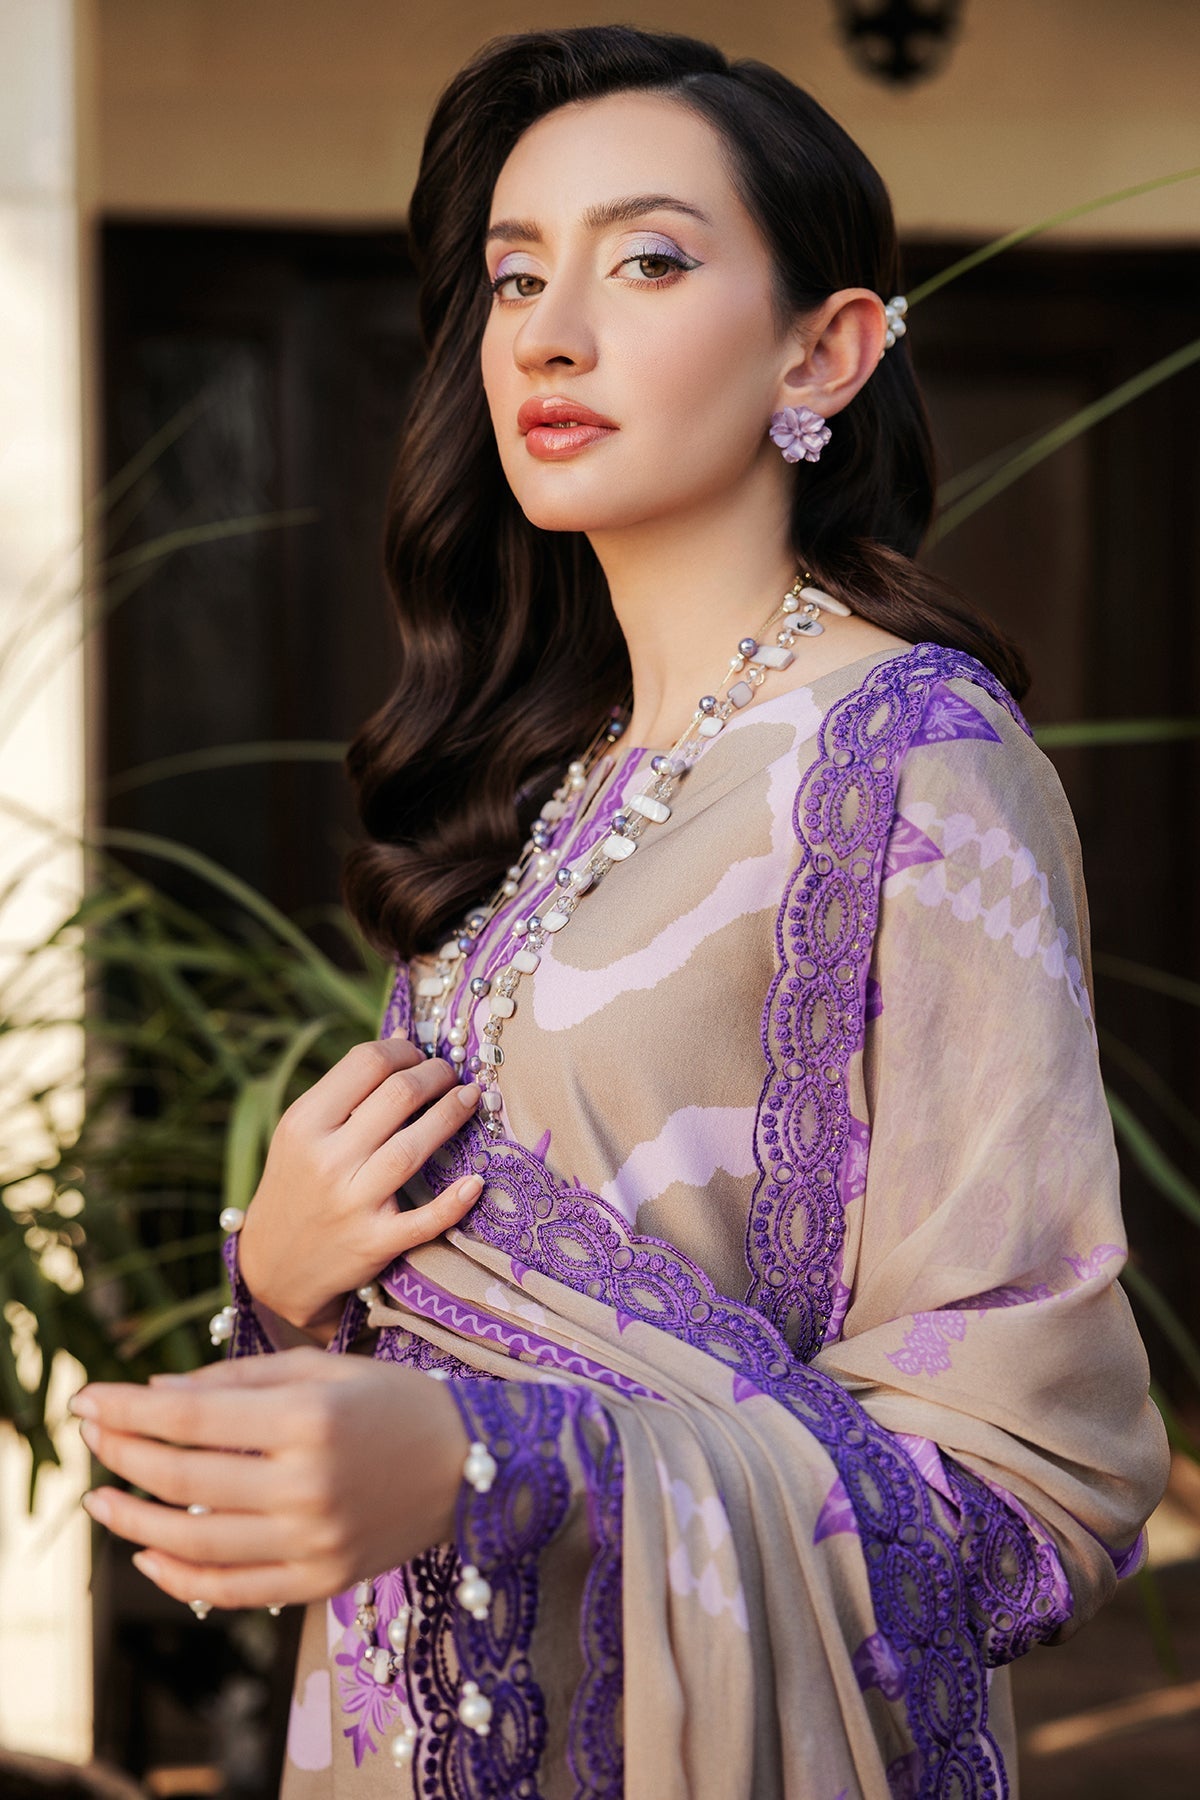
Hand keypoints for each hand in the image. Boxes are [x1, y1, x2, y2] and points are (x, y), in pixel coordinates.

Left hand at [70, 1350, 470, 1609]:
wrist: (472, 1464)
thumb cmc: (393, 1402)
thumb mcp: (322, 1369)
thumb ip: (239, 1380)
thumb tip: (156, 1392)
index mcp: (308, 1418)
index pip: (192, 1416)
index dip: (129, 1409)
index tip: (88, 1399)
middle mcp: (307, 1483)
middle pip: (184, 1478)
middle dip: (123, 1455)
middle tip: (89, 1437)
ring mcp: (313, 1541)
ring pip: (196, 1541)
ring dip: (134, 1520)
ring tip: (101, 1501)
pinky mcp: (321, 1581)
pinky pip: (232, 1589)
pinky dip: (180, 1578)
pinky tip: (149, 1552)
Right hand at [238, 1033, 483, 1335]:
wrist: (275, 1265)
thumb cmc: (297, 1184)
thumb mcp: (302, 1132)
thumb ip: (347, 1089)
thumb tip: (404, 1037)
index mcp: (305, 1123)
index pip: (366, 1063)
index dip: (403, 1050)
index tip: (419, 1054)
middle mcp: (326, 1160)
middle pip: (397, 1096)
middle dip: (435, 1074)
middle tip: (449, 1074)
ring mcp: (351, 1203)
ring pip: (412, 1148)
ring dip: (451, 1115)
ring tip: (470, 1097)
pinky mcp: (374, 1243)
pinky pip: (423, 1220)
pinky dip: (453, 1202)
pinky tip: (476, 1181)